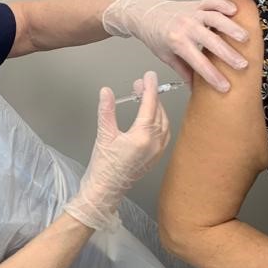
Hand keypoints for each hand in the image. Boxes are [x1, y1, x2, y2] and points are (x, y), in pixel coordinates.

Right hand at [65, 72, 169, 230]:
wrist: (105, 190)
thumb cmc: (103, 167)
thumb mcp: (103, 135)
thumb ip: (107, 110)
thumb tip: (106, 92)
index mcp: (142, 137)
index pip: (149, 105)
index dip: (149, 88)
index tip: (148, 76)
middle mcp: (154, 144)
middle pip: (159, 112)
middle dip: (151, 97)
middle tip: (140, 85)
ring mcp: (157, 151)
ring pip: (164, 123)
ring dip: (157, 109)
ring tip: (145, 99)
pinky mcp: (155, 157)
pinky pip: (164, 134)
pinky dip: (160, 122)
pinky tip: (151, 118)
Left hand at [102, 0, 248, 92]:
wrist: (145, 13)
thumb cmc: (155, 35)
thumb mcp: (166, 56)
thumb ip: (183, 71)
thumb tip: (194, 89)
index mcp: (177, 42)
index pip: (198, 63)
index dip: (212, 76)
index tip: (225, 86)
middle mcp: (185, 26)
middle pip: (211, 42)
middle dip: (228, 55)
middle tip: (243, 65)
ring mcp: (192, 13)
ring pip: (215, 19)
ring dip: (231, 29)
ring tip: (246, 39)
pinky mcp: (196, 4)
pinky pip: (212, 2)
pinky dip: (225, 5)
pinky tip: (236, 12)